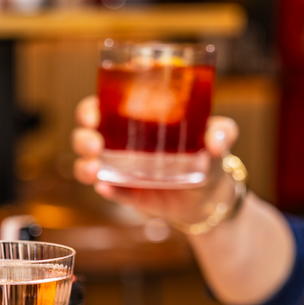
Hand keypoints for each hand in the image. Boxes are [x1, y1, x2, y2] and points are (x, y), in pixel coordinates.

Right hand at [72, 95, 239, 229]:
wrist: (209, 196)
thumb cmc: (208, 155)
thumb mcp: (219, 136)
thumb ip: (221, 131)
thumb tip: (213, 141)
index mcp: (135, 120)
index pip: (101, 108)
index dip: (89, 109)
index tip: (93, 114)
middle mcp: (120, 143)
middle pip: (85, 136)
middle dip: (82, 138)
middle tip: (95, 144)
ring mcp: (120, 170)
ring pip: (87, 164)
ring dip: (84, 165)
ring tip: (96, 169)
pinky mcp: (126, 193)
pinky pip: (108, 190)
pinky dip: (105, 189)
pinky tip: (107, 188)